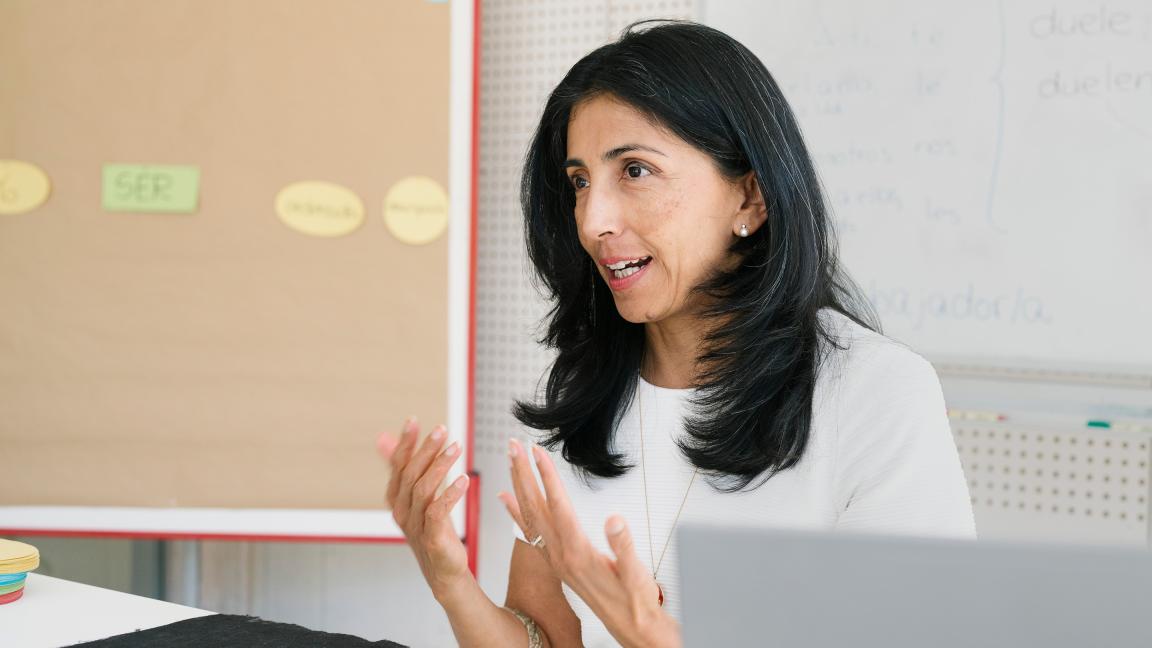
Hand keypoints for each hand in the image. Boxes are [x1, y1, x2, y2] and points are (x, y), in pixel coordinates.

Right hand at [377, 417, 470, 599]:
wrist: (444, 571)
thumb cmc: (432, 530)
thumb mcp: (417, 497)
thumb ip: (404, 468)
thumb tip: (384, 438)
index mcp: (396, 499)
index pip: (397, 466)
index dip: (404, 443)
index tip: (413, 421)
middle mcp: (402, 511)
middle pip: (410, 474)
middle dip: (425, 449)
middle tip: (441, 430)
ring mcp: (415, 526)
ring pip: (423, 490)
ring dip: (440, 466)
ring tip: (456, 447)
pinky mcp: (432, 538)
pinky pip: (438, 512)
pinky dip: (450, 494)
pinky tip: (463, 480)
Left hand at [499, 439, 681, 647]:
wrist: (630, 627)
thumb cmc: (635, 600)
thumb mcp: (636, 575)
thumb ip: (624, 548)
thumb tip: (614, 521)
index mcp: (578, 551)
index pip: (558, 506)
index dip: (547, 477)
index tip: (537, 452)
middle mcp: (561, 554)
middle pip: (537, 507)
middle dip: (525, 473)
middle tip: (514, 445)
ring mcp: (557, 558)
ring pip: (531, 516)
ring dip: (520, 486)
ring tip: (511, 461)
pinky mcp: (558, 561)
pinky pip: (531, 531)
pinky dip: (517, 512)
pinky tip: (507, 499)